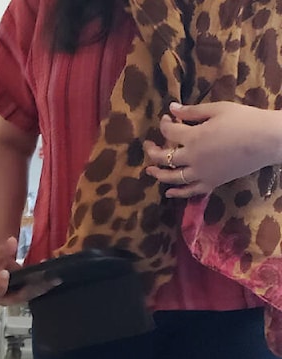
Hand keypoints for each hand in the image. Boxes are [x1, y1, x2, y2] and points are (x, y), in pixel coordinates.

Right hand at [0, 237, 54, 303]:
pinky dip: (44, 284)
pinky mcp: (27, 294)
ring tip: (53, 279)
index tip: (4, 273)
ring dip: (42, 287)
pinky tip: (54, 277)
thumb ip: (4, 249)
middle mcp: (5, 298)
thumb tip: (12, 241)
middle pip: (18, 296)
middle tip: (42, 278)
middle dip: (32, 287)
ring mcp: (17, 297)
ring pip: (30, 295)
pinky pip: (36, 291)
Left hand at [144, 102, 281, 197]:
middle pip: (163, 157)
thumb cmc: (245, 120)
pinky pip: (191, 191)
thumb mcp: (218, 109)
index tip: (167, 119)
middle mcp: (192, 158)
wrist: (268, 140)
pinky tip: (168, 192)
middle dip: (152, 151)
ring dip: (158, 174)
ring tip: (149, 170)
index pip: (169, 132)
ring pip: (172, 177)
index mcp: (193, 137)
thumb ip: (192, 111)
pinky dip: (178, 193)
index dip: (164, 124)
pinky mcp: (212, 182)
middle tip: (148, 146)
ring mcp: (201, 173)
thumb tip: (171, 108)